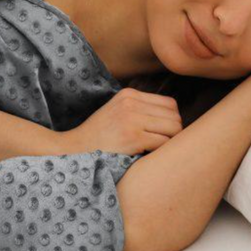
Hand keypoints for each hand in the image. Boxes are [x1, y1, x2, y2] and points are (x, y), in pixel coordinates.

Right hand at [62, 88, 182, 154]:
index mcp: (129, 94)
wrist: (75, 149)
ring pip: (174, 129)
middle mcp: (132, 102)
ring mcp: (132, 119)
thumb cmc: (99, 135)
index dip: (171, 120)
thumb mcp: (117, 110)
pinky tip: (147, 156)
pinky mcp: (132, 137)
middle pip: (175, 116)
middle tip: (160, 145)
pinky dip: (160, 153)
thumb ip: (141, 108)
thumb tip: (175, 118)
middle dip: (173, 133)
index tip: (161, 133)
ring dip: (169, 143)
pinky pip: (164, 143)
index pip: (170, 104)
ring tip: (154, 150)